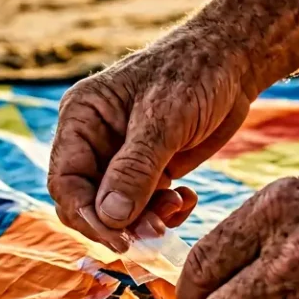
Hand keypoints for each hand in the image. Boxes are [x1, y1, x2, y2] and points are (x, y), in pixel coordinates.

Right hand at [48, 26, 257, 250]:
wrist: (232, 59)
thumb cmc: (193, 72)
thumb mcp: (163, 119)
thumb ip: (135, 169)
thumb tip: (109, 218)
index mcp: (81, 119)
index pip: (65, 182)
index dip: (86, 216)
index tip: (119, 239)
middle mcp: (94, 140)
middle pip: (87, 202)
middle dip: (119, 222)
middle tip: (155, 231)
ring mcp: (121, 158)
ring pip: (118, 210)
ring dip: (146, 219)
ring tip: (177, 206)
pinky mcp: (149, 170)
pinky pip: (145, 207)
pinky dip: (164, 212)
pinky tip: (187, 198)